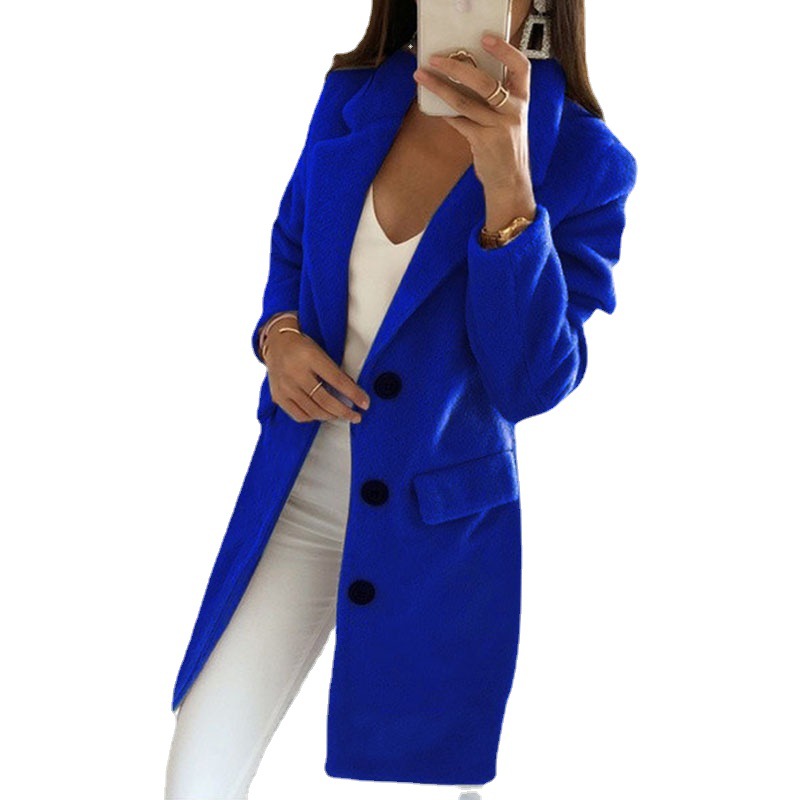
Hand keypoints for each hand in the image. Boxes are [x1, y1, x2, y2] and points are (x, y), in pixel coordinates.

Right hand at [262, 325, 370, 423]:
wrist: (276, 344)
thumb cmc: (302, 348)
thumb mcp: (321, 353)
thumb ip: (335, 372)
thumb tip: (353, 393)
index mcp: (310, 358)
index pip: (337, 380)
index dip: (353, 394)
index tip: (364, 403)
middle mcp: (296, 373)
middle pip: (325, 400)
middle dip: (344, 412)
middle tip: (356, 416)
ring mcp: (286, 387)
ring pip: (313, 411)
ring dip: (331, 416)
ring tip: (341, 415)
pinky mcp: (279, 396)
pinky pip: (299, 415)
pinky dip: (314, 418)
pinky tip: (322, 414)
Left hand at [412, 35, 536, 228]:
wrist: (510, 182)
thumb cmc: (505, 148)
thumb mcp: (508, 120)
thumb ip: (495, 101)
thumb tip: (464, 78)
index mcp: (522, 101)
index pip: (520, 68)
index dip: (505, 50)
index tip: (486, 38)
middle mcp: (514, 111)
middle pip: (485, 82)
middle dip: (457, 67)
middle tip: (437, 59)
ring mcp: (499, 127)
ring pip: (465, 102)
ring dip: (440, 88)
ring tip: (422, 77)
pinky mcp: (483, 142)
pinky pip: (458, 122)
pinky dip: (445, 113)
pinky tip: (433, 106)